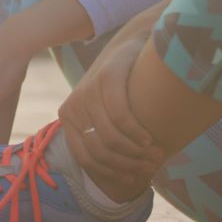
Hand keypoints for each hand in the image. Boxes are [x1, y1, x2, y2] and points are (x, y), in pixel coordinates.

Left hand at [58, 29, 164, 183]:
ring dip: (135, 152)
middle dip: (127, 163)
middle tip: (150, 166)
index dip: (111, 172)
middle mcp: (73, 105)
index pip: (86, 157)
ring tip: (154, 155)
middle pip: (100, 150)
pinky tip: (148, 139)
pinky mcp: (106, 78)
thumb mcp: (103, 109)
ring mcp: (87, 90)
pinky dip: (135, 132)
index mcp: (68, 116)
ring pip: (110, 137)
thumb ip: (101, 134)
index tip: (133, 177)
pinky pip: (120, 116)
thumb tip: (118, 175)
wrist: (130, 44)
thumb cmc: (121, 85)